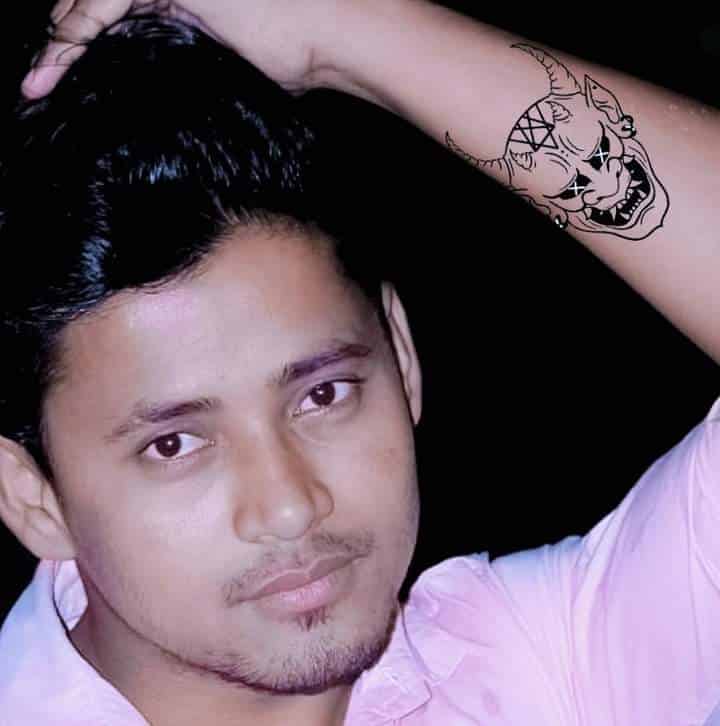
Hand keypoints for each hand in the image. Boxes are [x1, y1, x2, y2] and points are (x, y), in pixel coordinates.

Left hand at [21, 0, 342, 98]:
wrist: (330, 35)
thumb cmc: (299, 56)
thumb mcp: (232, 69)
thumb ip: (198, 66)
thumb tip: (181, 102)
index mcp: (182, 1)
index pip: (117, 17)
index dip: (84, 44)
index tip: (63, 80)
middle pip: (96, 4)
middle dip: (65, 41)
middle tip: (43, 79)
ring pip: (91, 2)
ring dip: (60, 43)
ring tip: (39, 81)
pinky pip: (103, 4)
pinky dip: (74, 37)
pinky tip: (53, 66)